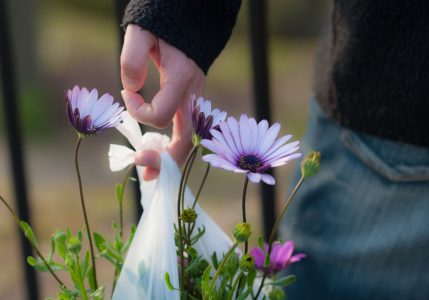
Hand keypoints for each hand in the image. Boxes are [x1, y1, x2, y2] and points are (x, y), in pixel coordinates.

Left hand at [121, 24, 204, 179]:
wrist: (190, 21)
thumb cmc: (163, 26)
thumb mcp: (141, 33)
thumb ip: (132, 59)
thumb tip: (132, 90)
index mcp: (181, 80)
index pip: (160, 114)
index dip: (137, 111)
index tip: (125, 94)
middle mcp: (193, 96)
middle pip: (185, 140)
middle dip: (165, 159)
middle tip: (143, 171)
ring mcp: (196, 101)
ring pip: (188, 140)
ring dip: (170, 159)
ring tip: (150, 174)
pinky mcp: (193, 102)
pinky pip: (186, 131)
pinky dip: (173, 146)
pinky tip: (160, 153)